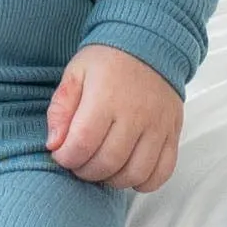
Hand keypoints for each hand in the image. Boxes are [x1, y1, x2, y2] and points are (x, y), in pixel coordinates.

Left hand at [45, 44, 182, 191]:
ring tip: (101, 167)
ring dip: (112, 180)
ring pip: (135, 173)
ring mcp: (158, 126)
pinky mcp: (172, 133)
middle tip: (79, 162)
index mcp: (106, 97)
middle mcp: (135, 114)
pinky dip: (144, 182)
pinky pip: (162, 172)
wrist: (149, 44)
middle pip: (107, 163)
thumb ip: (60, 108)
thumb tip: (54, 144)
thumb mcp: (75, 73)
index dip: (66, 157)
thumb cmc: (108, 60)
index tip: (62, 153)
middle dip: (85, 171)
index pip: (81, 144)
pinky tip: (128, 171)